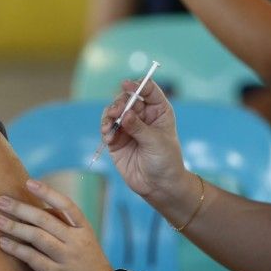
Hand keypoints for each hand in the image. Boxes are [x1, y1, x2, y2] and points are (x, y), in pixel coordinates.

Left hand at [0, 180, 110, 270]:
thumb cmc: (88, 267)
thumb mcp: (84, 243)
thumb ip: (65, 229)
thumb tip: (36, 212)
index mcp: (84, 230)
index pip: (66, 205)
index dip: (47, 192)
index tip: (29, 182)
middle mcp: (76, 241)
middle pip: (45, 219)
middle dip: (20, 208)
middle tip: (0, 201)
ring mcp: (66, 258)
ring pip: (37, 237)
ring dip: (14, 227)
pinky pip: (32, 258)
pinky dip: (16, 249)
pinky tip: (2, 243)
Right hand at [101, 79, 188, 205]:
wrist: (159, 186)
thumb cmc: (166, 161)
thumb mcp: (155, 142)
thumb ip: (138, 127)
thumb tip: (124, 113)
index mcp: (158, 111)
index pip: (148, 90)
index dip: (137, 85)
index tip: (127, 85)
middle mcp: (142, 116)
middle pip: (127, 99)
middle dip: (119, 103)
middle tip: (116, 112)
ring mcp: (128, 127)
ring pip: (114, 112)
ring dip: (109, 115)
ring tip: (109, 125)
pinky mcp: (116, 140)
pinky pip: (107, 128)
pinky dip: (105, 129)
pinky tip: (109, 137)